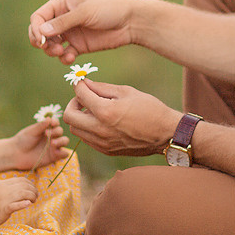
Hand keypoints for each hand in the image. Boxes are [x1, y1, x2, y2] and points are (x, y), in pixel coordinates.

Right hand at [0, 177, 36, 230]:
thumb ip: (5, 190)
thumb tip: (19, 190)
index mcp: (0, 184)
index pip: (21, 180)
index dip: (30, 185)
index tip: (33, 191)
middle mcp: (2, 189)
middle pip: (24, 185)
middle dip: (33, 190)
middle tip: (36, 197)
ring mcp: (2, 199)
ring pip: (23, 193)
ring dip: (32, 196)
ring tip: (34, 201)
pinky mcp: (2, 210)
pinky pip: (16, 205)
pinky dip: (23, 204)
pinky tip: (28, 204)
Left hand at [9, 117, 69, 170]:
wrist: (16, 155)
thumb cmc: (22, 140)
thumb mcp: (31, 131)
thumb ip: (41, 126)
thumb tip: (50, 118)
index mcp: (46, 128)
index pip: (55, 123)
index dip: (55, 122)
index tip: (52, 123)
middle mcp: (51, 136)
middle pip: (60, 131)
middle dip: (56, 132)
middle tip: (47, 134)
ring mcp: (53, 146)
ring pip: (65, 141)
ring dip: (61, 141)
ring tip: (52, 143)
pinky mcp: (54, 156)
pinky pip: (64, 154)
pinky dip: (63, 152)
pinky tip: (56, 152)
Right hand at [27, 0, 136, 63]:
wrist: (130, 21)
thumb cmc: (109, 9)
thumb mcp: (85, 12)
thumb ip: (63, 23)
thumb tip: (41, 32)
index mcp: (61, 3)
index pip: (39, 17)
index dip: (36, 29)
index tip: (41, 40)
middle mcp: (63, 17)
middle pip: (40, 32)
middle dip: (41, 41)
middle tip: (48, 48)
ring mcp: (70, 32)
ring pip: (50, 45)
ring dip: (51, 51)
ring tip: (60, 53)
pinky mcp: (79, 45)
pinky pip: (64, 54)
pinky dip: (64, 58)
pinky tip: (70, 58)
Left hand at [63, 79, 181, 155]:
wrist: (166, 134)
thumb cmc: (150, 109)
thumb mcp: (127, 92)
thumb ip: (102, 87)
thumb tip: (84, 83)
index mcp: (105, 112)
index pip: (79, 95)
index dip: (78, 86)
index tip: (82, 83)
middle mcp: (100, 130)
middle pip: (69, 117)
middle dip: (73, 103)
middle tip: (84, 98)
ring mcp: (102, 143)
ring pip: (76, 129)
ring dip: (79, 117)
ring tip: (94, 110)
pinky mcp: (106, 151)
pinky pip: (86, 139)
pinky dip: (88, 128)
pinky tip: (101, 122)